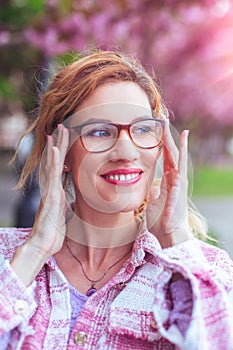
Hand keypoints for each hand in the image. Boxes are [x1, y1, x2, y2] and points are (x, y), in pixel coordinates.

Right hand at [11, 124, 68, 284]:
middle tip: (62, 126)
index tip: (65, 138)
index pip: (59, 167)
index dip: (61, 152)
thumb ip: (64, 202)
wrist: (43, 245)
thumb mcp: (62, 214)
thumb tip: (69, 197)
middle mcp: (50, 187)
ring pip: (53, 164)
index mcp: (54, 190)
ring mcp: (49, 191)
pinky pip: (52, 176)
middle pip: (54, 161)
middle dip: (58, 143)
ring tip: (58, 130)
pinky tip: (55, 148)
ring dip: (56, 146)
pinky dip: (53, 161)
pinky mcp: (50, 196)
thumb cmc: (52, 232)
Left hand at [146, 120, 192, 247]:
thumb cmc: (160, 221)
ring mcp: (179, 186)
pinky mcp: (178, 194)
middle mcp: (176, 180)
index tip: (160, 128)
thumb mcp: (153, 201)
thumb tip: (152, 186)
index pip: (167, 157)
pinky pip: (179, 175)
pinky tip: (181, 150)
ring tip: (176, 129)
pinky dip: (181, 163)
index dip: (163, 142)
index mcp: (169, 180)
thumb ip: (154, 191)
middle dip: (168, 137)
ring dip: (177, 145)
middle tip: (164, 119)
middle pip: (173, 154)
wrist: (167, 237)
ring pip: (179, 160)